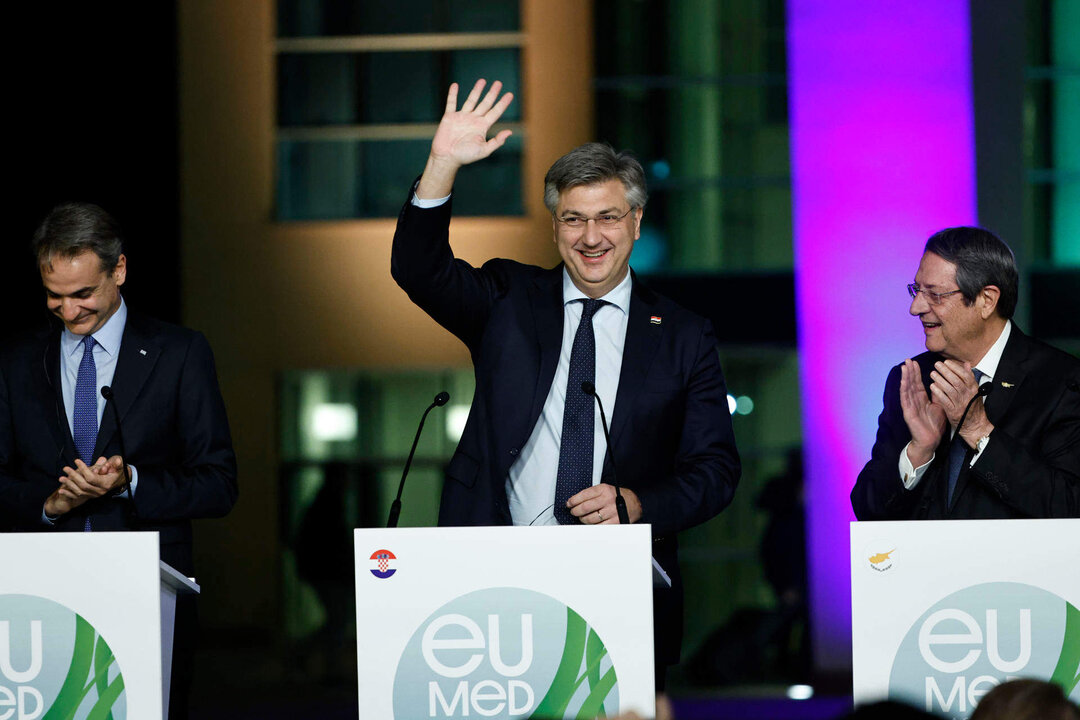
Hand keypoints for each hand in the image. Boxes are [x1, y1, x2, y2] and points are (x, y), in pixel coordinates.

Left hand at [58, 457, 128, 499]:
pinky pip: (78, 496)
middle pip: (83, 485)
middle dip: (73, 476)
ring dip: (69, 485)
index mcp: (106, 483)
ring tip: (61, 478)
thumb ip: (117, 463)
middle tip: (65, 468)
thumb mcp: (119, 464)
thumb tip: (114, 462)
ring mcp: (95, 495)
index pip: (91, 477)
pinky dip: (69, 494)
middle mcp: (100, 491)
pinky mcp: (91, 496)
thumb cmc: (118, 469)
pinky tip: (61, 490)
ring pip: (79, 491)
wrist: (120, 479)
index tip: (76, 460)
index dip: (83, 469)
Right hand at [416, 79, 514, 197]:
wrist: (446, 158)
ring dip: (476, 91)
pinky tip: (455, 86)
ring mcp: (462, 117)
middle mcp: (473, 120)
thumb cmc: (465, 156)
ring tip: (482, 81)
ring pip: (471, 100)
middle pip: (485, 103)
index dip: (502, 103)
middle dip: (492, 93)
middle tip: (498, 83)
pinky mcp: (449, 117)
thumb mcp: (483, 150)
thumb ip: (496, 142)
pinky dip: (453, 94)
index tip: (509, 94)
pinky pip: (451, 103)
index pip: (495, 112)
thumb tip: (509, 132)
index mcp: (482, 127)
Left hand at [567, 484, 641, 523]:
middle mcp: (607, 499)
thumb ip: (592, 494)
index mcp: (603, 489)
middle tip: (573, 512)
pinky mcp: (615, 521)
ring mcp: (611, 511)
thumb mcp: (605, 489)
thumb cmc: (616, 496)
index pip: (584, 495)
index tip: (569, 504)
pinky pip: (598, 526)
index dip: (573, 500)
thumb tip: (575, 501)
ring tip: (582, 517)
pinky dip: (592, 526)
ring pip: (590, 518)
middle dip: (575, 511)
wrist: (633, 503)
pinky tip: (590, 523)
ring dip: (583, 519)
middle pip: (585, 507)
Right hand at [899, 359, 946, 465]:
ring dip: (905, 377)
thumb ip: (939, 394)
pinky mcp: (908, 412)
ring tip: (904, 366)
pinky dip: (904, 389)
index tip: (914, 362)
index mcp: (921, 399)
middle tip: (908, 360)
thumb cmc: (935, 425)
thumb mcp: (940, 405)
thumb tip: (941, 383)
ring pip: (907, 388)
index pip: (917, 383)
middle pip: (911, 383)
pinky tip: (904, 381)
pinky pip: (905, 398)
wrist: (931, 440)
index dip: (916, 373)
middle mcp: (914, 401)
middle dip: (909, 371)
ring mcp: (910, 406)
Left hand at [929, 360, 993, 447]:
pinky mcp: (954, 411)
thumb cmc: (972, 406)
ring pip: (950, 389)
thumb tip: (967, 364)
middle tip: (936, 365)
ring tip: (932, 373)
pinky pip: (945, 400)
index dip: (955, 367)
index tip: (946, 362)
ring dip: (940, 380)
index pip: (965, 375)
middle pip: (956, 380)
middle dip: (946, 371)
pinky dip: (939, 393)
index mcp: (973, 388)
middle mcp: (968, 395)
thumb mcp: (974, 390)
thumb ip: (969, 377)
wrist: (974, 424)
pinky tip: (932, 386)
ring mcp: (961, 403)